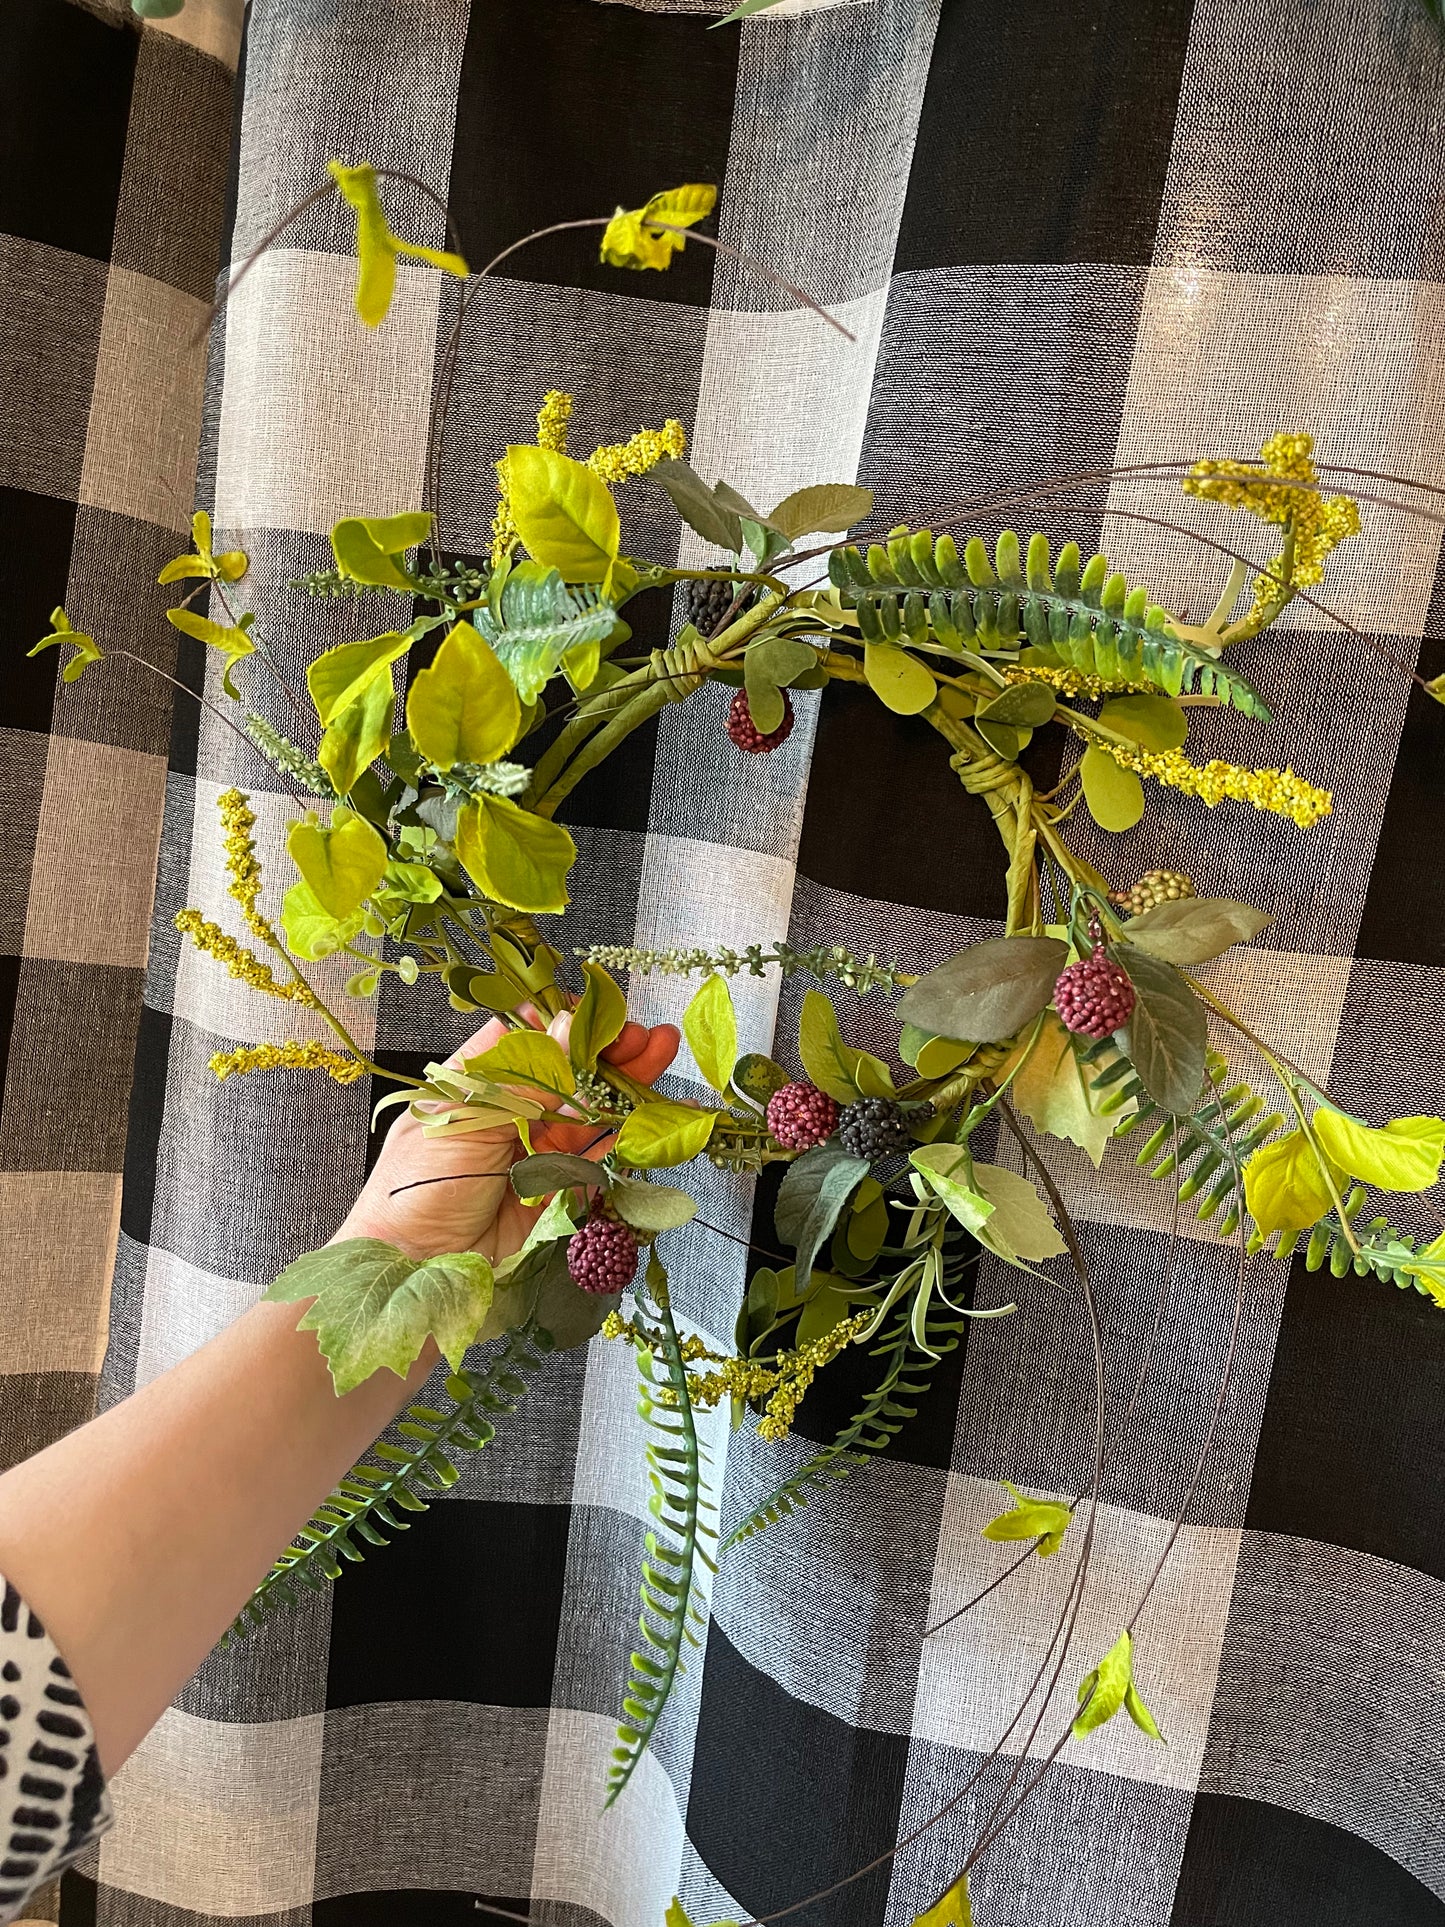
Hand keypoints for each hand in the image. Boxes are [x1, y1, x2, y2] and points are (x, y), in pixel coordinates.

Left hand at [335, 1009, 679, 1263]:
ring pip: (588, 1109)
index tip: (597, 1014)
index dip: (562, 1023)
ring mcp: (533, 1151)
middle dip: (605, 1051)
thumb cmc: (415, 1188)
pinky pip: (596, 1156)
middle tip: (641, 1036)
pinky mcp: (555, 1190)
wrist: (414, 1271)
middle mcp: (507, 1114)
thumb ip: (523, 1079)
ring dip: (624, 1082)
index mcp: (474, 1086)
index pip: (524, 1039)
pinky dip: (626, 1133)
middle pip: (565, 1072)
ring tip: (660, 1050)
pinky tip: (652, 1108)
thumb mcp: (467, 1120)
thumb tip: (565, 1025)